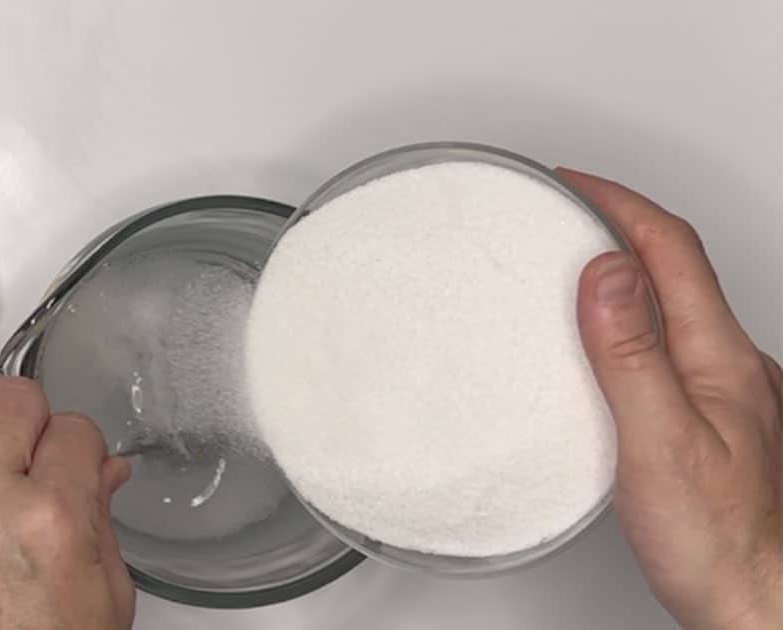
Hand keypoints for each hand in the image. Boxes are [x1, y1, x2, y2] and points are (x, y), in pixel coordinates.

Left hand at [0, 377, 133, 629]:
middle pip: (9, 398)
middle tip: (44, 455)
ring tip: (3, 472)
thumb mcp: (106, 590)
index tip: (85, 465)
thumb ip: (99, 514)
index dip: (87, 447)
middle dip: (36, 420)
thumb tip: (102, 470)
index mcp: (48, 517)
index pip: (74, 426)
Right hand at [563, 169, 781, 629]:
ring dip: (620, 271)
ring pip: (670, 305)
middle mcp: (729, 367)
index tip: (568, 183)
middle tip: (561, 212)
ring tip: (568, 265)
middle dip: (616, 224)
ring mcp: (724, 394)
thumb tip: (605, 271)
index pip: (670, 249)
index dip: (617, 203)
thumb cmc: (721, 544)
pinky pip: (665, 346)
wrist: (758, 607)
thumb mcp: (661, 444)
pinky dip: (625, 322)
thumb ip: (630, 355)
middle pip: (674, 266)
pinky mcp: (710, 423)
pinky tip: (599, 347)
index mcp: (719, 358)